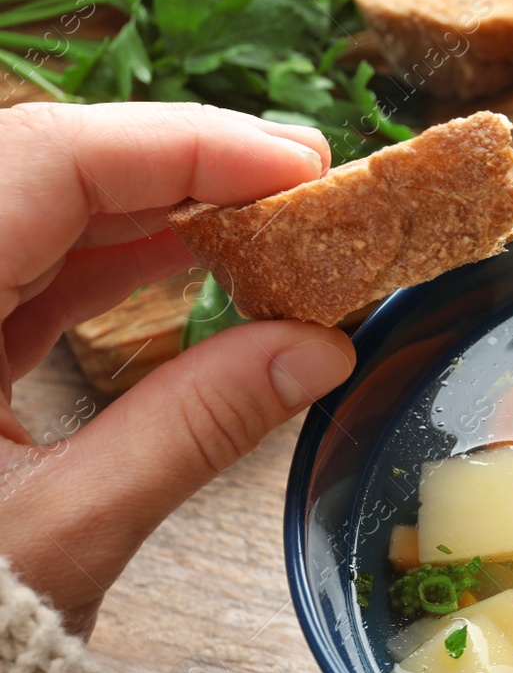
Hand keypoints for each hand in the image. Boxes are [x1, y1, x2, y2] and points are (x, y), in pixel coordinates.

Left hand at [0, 102, 355, 635]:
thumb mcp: (68, 528)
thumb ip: (193, 429)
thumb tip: (321, 351)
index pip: (45, 163)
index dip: (178, 144)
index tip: (294, 162)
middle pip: (46, 167)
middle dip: (181, 163)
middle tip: (304, 181)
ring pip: (43, 207)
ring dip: (160, 206)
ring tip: (269, 219)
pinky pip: (32, 263)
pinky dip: (119, 257)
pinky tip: (198, 260)